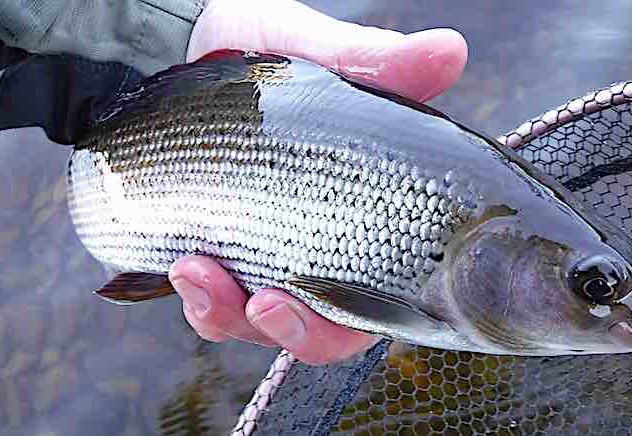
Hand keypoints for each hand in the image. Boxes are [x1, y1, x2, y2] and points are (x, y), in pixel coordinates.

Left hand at [169, 0, 467, 364]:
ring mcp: (264, 257)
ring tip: (198, 268)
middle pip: (323, 330)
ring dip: (229, 315)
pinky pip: (211, 307)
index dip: (360, 317)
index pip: (380, 293)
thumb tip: (449, 50)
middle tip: (265, 302)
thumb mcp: (315, 54)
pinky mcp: (216, 254)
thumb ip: (374, 63)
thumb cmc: (261, 50)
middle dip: (294, 331)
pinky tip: (184, 267)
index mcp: (361, 214)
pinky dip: (200, 301)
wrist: (183, 40)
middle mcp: (319, 249)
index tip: (331, 302)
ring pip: (257, 326)